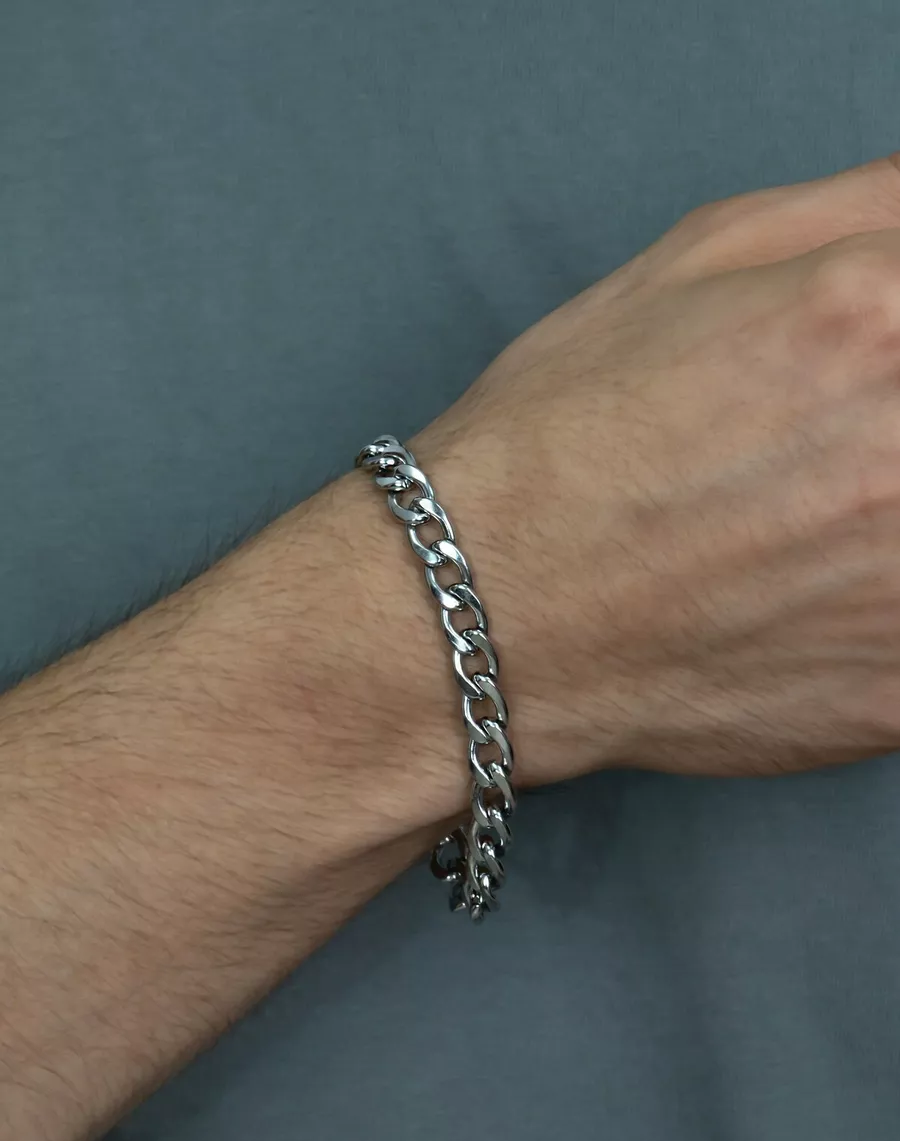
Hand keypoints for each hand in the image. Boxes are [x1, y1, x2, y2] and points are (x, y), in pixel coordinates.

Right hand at [412, 154, 899, 782]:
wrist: (480, 620)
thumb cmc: (562, 443)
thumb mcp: (695, 260)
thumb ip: (869, 205)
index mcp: (876, 320)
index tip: (878, 378)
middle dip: (895, 433)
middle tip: (832, 460)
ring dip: (896, 527)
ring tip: (819, 531)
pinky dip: (890, 615)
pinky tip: (821, 604)